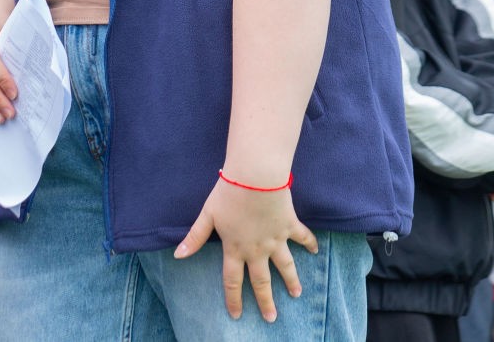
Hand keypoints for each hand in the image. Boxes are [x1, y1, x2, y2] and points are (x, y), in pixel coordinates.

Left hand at [175, 176, 316, 322]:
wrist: (256, 177)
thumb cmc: (229, 193)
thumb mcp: (207, 215)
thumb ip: (195, 237)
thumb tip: (178, 255)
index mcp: (235, 248)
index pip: (232, 281)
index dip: (234, 299)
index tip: (237, 315)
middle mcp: (257, 249)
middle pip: (261, 281)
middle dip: (266, 301)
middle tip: (271, 318)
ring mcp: (276, 239)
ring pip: (286, 266)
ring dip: (291, 281)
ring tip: (296, 294)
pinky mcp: (289, 225)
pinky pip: (302, 237)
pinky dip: (310, 243)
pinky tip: (316, 251)